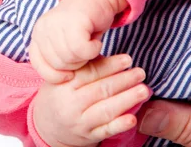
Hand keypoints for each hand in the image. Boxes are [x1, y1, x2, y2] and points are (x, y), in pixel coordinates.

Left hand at [29, 0, 127, 82]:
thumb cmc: (83, 25)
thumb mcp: (64, 44)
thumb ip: (57, 59)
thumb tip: (60, 81)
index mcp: (37, 34)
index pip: (38, 64)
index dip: (54, 75)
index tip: (69, 75)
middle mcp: (42, 27)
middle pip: (56, 64)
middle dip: (74, 65)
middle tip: (84, 53)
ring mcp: (56, 23)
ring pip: (69, 58)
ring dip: (85, 58)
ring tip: (90, 46)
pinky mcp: (73, 20)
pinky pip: (82, 49)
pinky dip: (93, 50)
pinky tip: (96, 42)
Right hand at [33, 54, 149, 146]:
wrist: (47, 126)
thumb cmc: (59, 95)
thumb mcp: (62, 78)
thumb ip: (82, 67)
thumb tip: (108, 54)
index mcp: (63, 84)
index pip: (89, 73)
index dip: (110, 65)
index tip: (127, 59)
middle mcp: (70, 103)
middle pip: (100, 90)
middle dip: (123, 80)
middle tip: (140, 73)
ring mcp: (79, 122)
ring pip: (105, 110)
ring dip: (127, 99)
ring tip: (143, 90)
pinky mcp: (87, 136)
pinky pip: (106, 130)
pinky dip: (120, 124)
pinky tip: (132, 117)